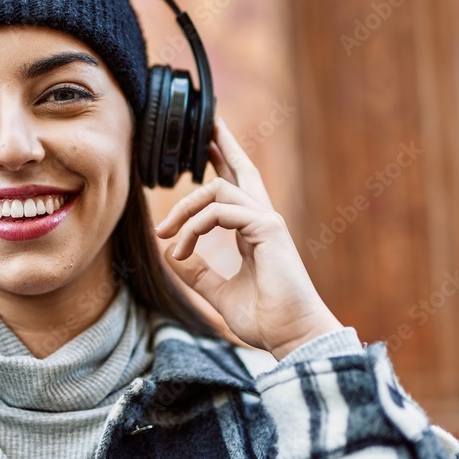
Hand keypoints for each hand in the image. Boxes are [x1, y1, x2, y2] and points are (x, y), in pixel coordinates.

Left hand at [154, 118, 342, 360]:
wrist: (292, 337)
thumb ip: (198, 274)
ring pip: (218, 190)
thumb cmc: (265, 319)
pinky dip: (194, 227)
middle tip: (206, 121)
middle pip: (242, 169)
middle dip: (223, 143)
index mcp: (255, 232)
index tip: (202, 151)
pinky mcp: (268, 230)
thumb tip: (172, 255)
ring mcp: (267, 222)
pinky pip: (220, 212)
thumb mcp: (219, 294)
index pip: (235, 189)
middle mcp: (263, 220)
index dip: (220, 165)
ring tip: (166, 234)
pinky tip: (182, 248)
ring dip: (184, 209)